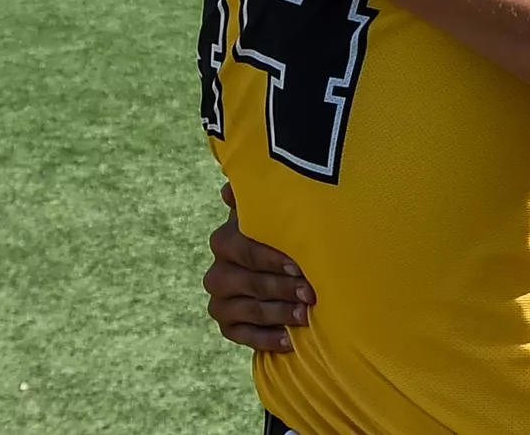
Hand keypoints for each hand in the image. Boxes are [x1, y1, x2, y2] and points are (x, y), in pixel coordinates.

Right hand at [203, 183, 313, 352]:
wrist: (289, 272)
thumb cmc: (288, 236)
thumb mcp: (277, 214)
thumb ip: (259, 200)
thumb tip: (230, 187)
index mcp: (227, 239)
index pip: (244, 249)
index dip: (272, 258)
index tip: (300, 265)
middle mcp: (218, 271)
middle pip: (249, 281)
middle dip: (282, 287)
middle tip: (312, 292)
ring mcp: (220, 301)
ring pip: (249, 310)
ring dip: (280, 313)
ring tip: (307, 316)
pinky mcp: (227, 326)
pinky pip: (243, 336)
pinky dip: (268, 338)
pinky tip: (292, 341)